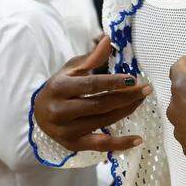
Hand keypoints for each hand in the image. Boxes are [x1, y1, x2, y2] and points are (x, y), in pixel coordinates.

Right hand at [32, 36, 151, 151]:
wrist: (39, 114)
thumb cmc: (60, 87)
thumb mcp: (71, 69)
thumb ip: (91, 57)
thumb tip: (108, 39)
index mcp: (59, 88)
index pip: (91, 85)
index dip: (114, 82)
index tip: (135, 80)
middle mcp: (60, 111)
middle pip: (100, 104)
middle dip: (126, 97)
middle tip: (146, 89)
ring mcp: (66, 130)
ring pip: (103, 121)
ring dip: (126, 111)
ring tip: (141, 101)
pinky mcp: (72, 145)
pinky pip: (100, 146)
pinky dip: (120, 144)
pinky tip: (137, 140)